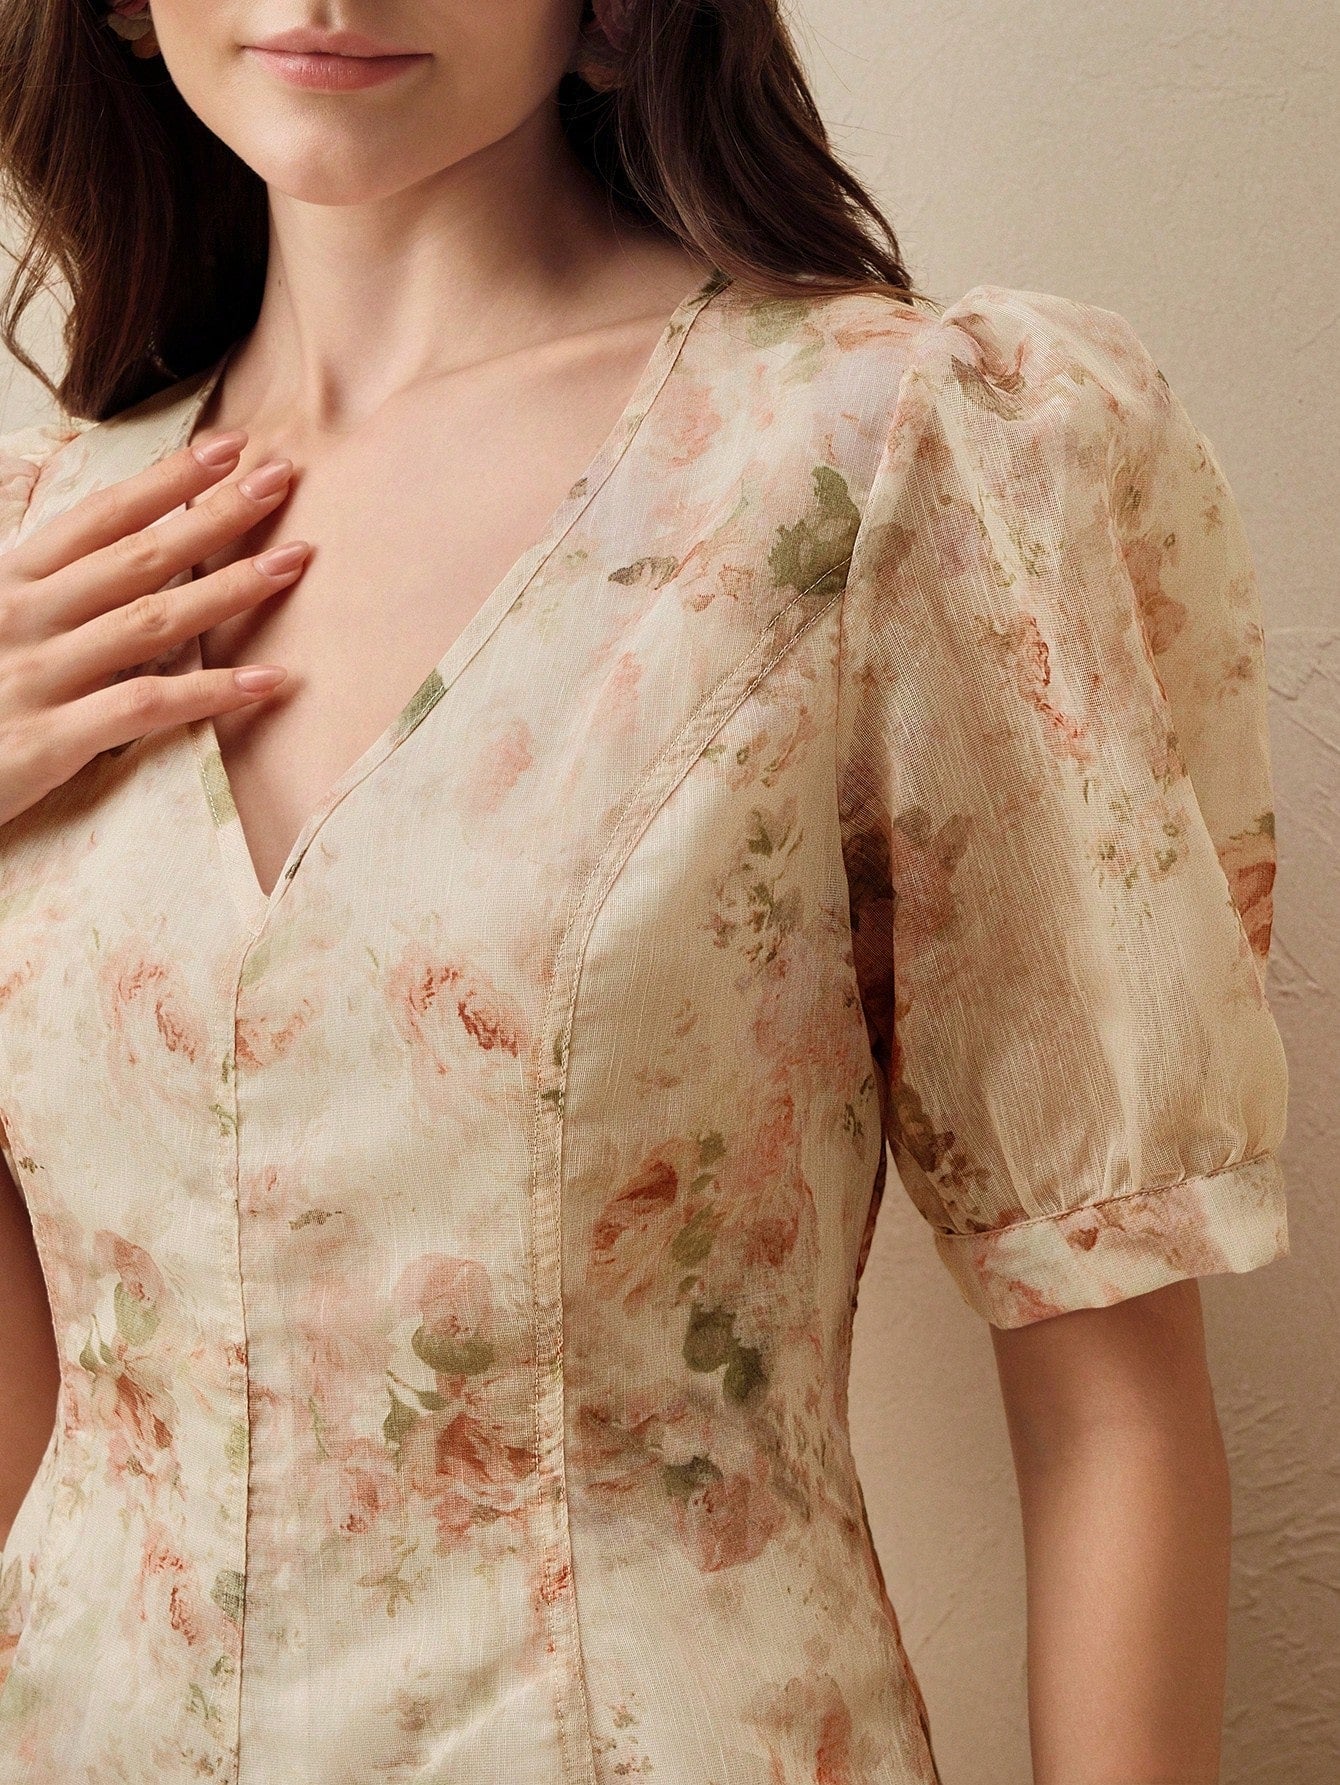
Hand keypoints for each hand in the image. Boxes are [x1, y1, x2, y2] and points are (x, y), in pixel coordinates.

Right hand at [0, 428, 304, 829]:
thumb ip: (45, 589)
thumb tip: (111, 552)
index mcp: (9, 582)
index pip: (101, 517)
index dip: (168, 480)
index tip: (229, 448)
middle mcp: (24, 616)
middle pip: (138, 556)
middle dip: (215, 514)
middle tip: (282, 479)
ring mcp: (36, 676)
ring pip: (150, 620)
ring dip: (228, 588)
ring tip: (292, 562)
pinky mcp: (48, 740)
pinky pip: (144, 707)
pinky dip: (212, 693)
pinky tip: (270, 681)